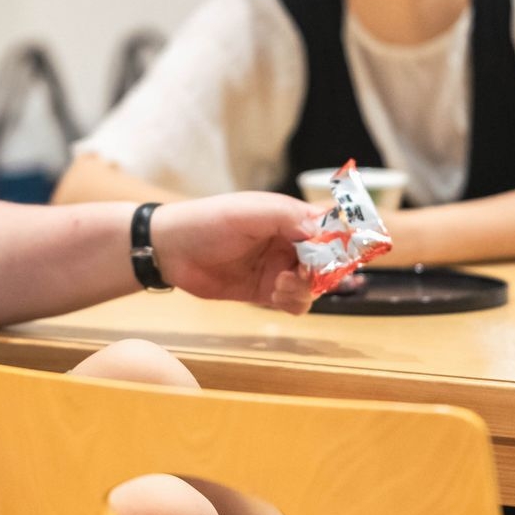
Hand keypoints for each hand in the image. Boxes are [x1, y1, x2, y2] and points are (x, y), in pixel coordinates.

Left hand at [149, 192, 327, 314]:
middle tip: (305, 274)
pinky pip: (296, 302)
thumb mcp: (250, 212)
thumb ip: (289, 217)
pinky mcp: (266, 292)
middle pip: (329, 261)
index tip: (342, 254)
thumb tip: (323, 232)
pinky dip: (294, 302)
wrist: (171, 250)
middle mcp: (290, 242)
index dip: (342, 241)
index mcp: (290, 217)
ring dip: (306, 288)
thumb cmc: (208, 221)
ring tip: (281, 285)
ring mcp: (279, 268)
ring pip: (315, 285)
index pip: (332, 227)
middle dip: (325, 271)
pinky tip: (276, 296)